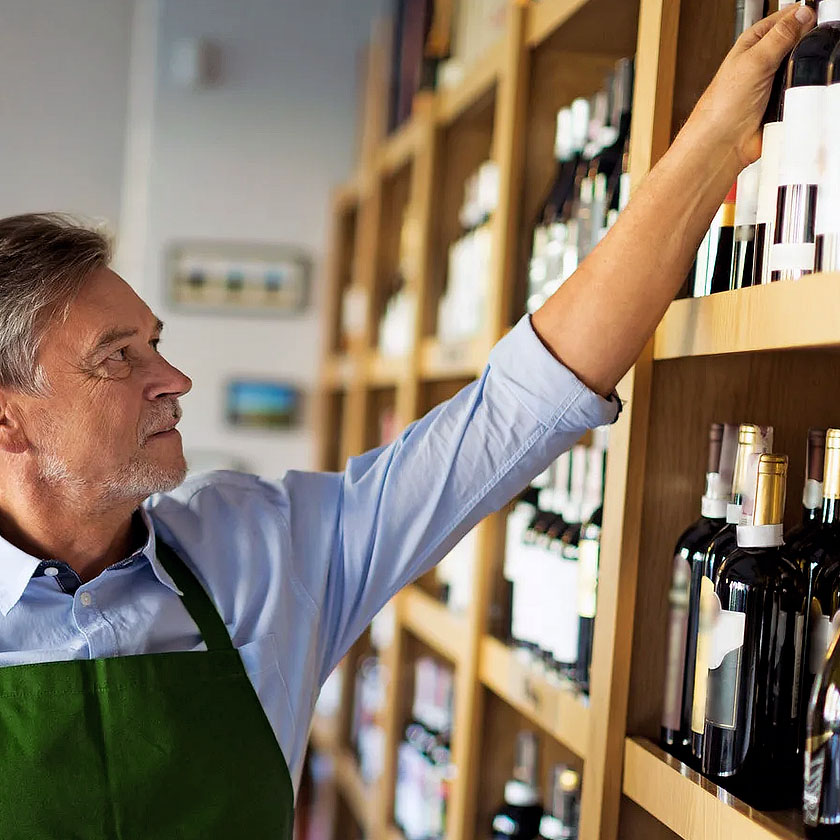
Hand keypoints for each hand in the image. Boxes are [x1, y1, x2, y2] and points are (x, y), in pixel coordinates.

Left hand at [682, 4, 814, 168]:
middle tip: (804, 54)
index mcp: (754, 41)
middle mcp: (764, 58)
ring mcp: (774, 80)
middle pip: (800, 40)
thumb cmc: (723, 107)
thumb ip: (780, 35)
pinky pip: (802, 89)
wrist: (723, 144)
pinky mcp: (781, 100)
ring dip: (805, 71)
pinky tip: (797, 93)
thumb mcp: (754, 61)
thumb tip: (803, 13)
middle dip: (807, 45)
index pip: (788, 16)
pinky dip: (804, 90)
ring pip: (803, 66)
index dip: (804, 15)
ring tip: (795, 78)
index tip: (817, 20)